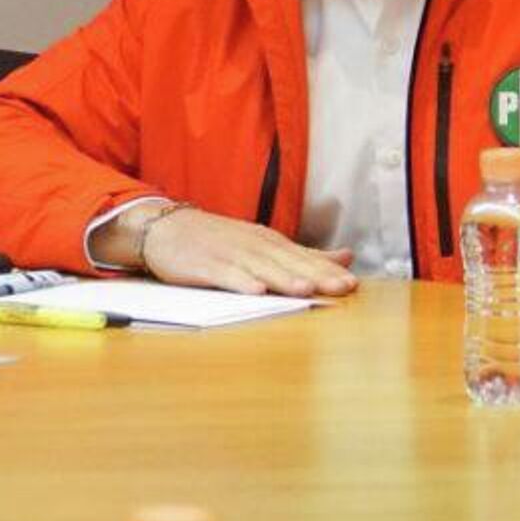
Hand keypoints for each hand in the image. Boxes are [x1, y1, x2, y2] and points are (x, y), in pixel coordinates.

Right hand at [111, 202, 357, 296]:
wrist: (167, 229)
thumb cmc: (220, 241)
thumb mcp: (264, 244)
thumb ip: (304, 255)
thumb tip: (345, 256)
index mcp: (270, 243)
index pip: (304, 259)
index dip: (328, 272)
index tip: (352, 284)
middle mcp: (254, 246)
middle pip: (289, 264)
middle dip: (316, 276)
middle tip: (342, 288)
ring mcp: (229, 255)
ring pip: (262, 269)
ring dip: (284, 279)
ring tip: (306, 290)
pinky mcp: (205, 265)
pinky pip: (225, 275)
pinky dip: (240, 282)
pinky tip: (255, 291)